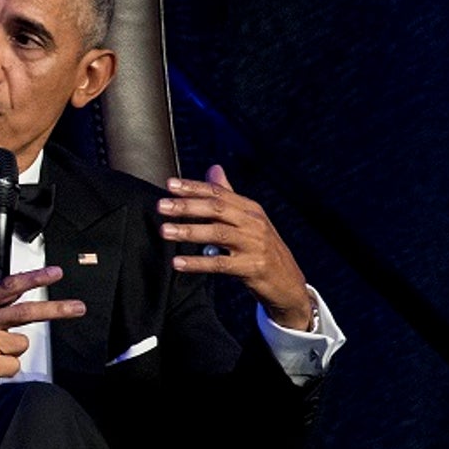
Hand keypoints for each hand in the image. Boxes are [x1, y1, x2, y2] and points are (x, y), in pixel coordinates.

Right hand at [0, 266, 84, 416]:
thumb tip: (23, 295)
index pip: (10, 286)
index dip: (35, 278)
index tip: (56, 273)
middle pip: (26, 312)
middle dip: (57, 310)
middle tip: (78, 308)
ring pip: (21, 345)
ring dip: (11, 352)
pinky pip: (14, 366)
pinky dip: (5, 370)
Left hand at [159, 165, 311, 329]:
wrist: (287, 280)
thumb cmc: (261, 247)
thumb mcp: (249, 219)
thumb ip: (228, 196)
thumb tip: (213, 168)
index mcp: (250, 209)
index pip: (219, 193)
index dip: (194, 187)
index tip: (170, 184)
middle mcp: (252, 223)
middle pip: (217, 209)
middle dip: (187, 206)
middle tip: (161, 206)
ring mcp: (253, 244)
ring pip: (218, 234)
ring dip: (189, 231)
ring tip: (164, 231)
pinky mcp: (251, 267)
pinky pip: (220, 264)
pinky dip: (197, 263)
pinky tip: (178, 262)